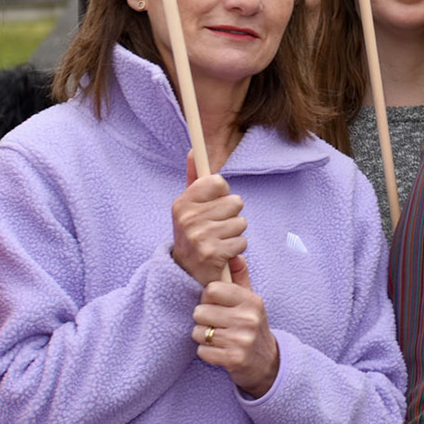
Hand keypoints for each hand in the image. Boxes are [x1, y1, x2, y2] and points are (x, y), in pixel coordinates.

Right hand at [172, 157, 245, 285]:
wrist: (187, 273)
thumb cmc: (195, 233)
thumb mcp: (190, 206)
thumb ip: (194, 178)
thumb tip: (194, 150)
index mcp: (182, 203)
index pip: (218, 182)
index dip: (221, 194)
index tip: (212, 206)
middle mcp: (187, 218)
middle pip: (235, 201)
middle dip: (231, 215)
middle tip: (215, 228)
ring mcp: (199, 236)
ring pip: (241, 222)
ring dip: (235, 233)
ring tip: (219, 241)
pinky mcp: (212, 253)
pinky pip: (242, 241)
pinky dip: (236, 249)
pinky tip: (222, 254)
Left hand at [192, 255, 280, 396]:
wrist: (267, 362)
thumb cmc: (252, 326)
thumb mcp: (251, 302)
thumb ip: (241, 278)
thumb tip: (236, 256)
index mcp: (251, 300)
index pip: (212, 289)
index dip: (207, 298)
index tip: (215, 305)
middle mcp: (248, 318)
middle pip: (200, 311)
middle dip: (202, 319)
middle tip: (215, 324)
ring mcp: (242, 339)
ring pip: (198, 332)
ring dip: (203, 337)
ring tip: (217, 338)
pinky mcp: (233, 358)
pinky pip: (202, 351)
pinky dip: (206, 353)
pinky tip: (218, 351)